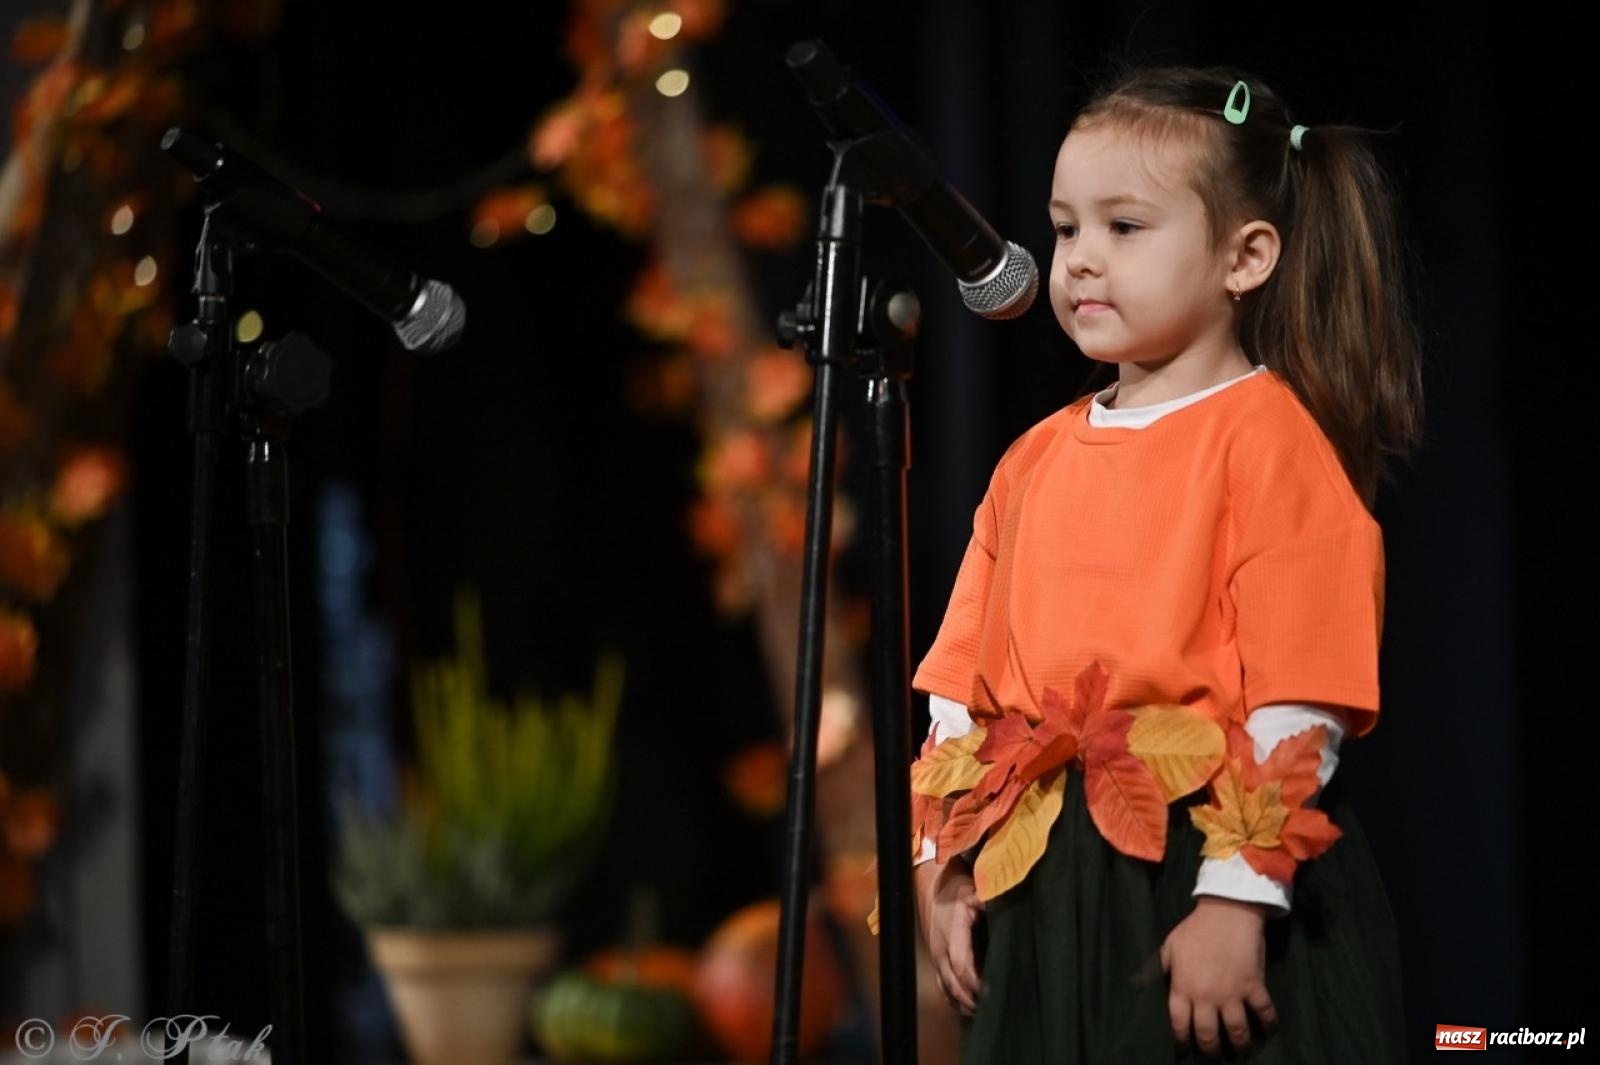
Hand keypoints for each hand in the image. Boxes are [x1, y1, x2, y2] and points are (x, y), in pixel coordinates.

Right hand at [914, 857, 984, 1016]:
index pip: (961, 964)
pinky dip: (953, 998)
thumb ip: (988, 900)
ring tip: (982, 1013)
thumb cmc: (956, 889)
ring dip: (963, 1002)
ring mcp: (936, 956)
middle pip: (953, 983)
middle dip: (971, 999)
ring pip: (946, 987)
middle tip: (992, 1009)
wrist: (931, 887)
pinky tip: (966, 1007)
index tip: (992, 993)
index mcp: (952, 933)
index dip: (975, 982)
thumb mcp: (973, 890)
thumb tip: (1005, 906)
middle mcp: (941, 949)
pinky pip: (941, 984)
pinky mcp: (936, 959)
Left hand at [1160, 896, 1276, 1055]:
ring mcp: (1232, 992)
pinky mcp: (1254, 985)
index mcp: (1183, 987)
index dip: (1181, 1040)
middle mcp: (1207, 995)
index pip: (1179, 1024)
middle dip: (1210, 1050)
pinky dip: (1268, 1024)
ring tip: (1241, 1050)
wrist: (1227, 911)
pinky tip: (1267, 1029)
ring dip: (1240, 1044)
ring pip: (1237, 1030)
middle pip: (1208, 1034)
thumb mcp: (1169, 946)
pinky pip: (1264, 1012)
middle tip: (1213, 1055)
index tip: (1184, 1048)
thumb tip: (1136, 983)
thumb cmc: (1195, 928)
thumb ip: (1155, 969)